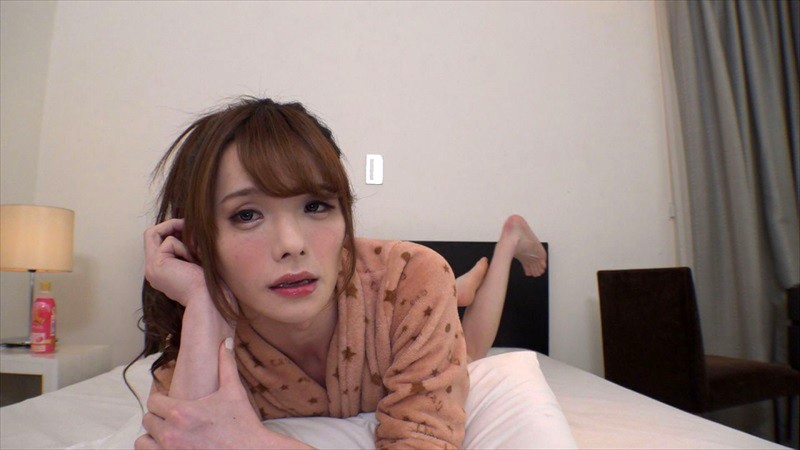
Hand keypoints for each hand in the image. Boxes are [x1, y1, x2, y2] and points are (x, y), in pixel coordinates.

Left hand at [135, 339, 265, 448]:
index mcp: (182, 412)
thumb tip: (225, 342)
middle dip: (158, 417)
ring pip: (143, 441)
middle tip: (170, 417)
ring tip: (166, 433)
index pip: (153, 402)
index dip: (160, 400)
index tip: (167, 401)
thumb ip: (226, 365)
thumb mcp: (233, 392)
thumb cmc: (243, 424)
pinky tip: (170, 446)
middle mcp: (171, 433)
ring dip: (152, 436)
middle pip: (147, 420)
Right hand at [143, 219, 205, 305]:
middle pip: (152, 235)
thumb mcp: (197, 260)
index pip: (158, 241)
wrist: (209, 300)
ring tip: (194, 252)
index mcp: (162, 272)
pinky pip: (168, 242)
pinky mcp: (156, 264)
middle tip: (189, 226)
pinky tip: (192, 262)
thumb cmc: (210, 284)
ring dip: (179, 237)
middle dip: (172, 226)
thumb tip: (186, 226)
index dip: (171, 229)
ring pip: (155, 234)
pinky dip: (183, 246)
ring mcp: (152, 268)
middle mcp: (153, 270)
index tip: (190, 228)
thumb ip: (187, 246)